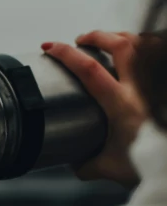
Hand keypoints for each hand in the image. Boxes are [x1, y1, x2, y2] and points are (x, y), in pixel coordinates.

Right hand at [41, 30, 148, 187]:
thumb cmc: (149, 165)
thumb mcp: (111, 169)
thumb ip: (88, 165)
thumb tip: (74, 163)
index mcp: (122, 105)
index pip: (90, 69)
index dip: (67, 54)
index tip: (50, 47)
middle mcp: (141, 90)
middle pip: (119, 44)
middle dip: (95, 36)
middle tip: (80, 40)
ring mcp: (156, 86)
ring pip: (141, 44)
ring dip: (121, 37)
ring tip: (108, 40)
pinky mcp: (163, 89)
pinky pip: (156, 56)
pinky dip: (144, 47)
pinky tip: (137, 53)